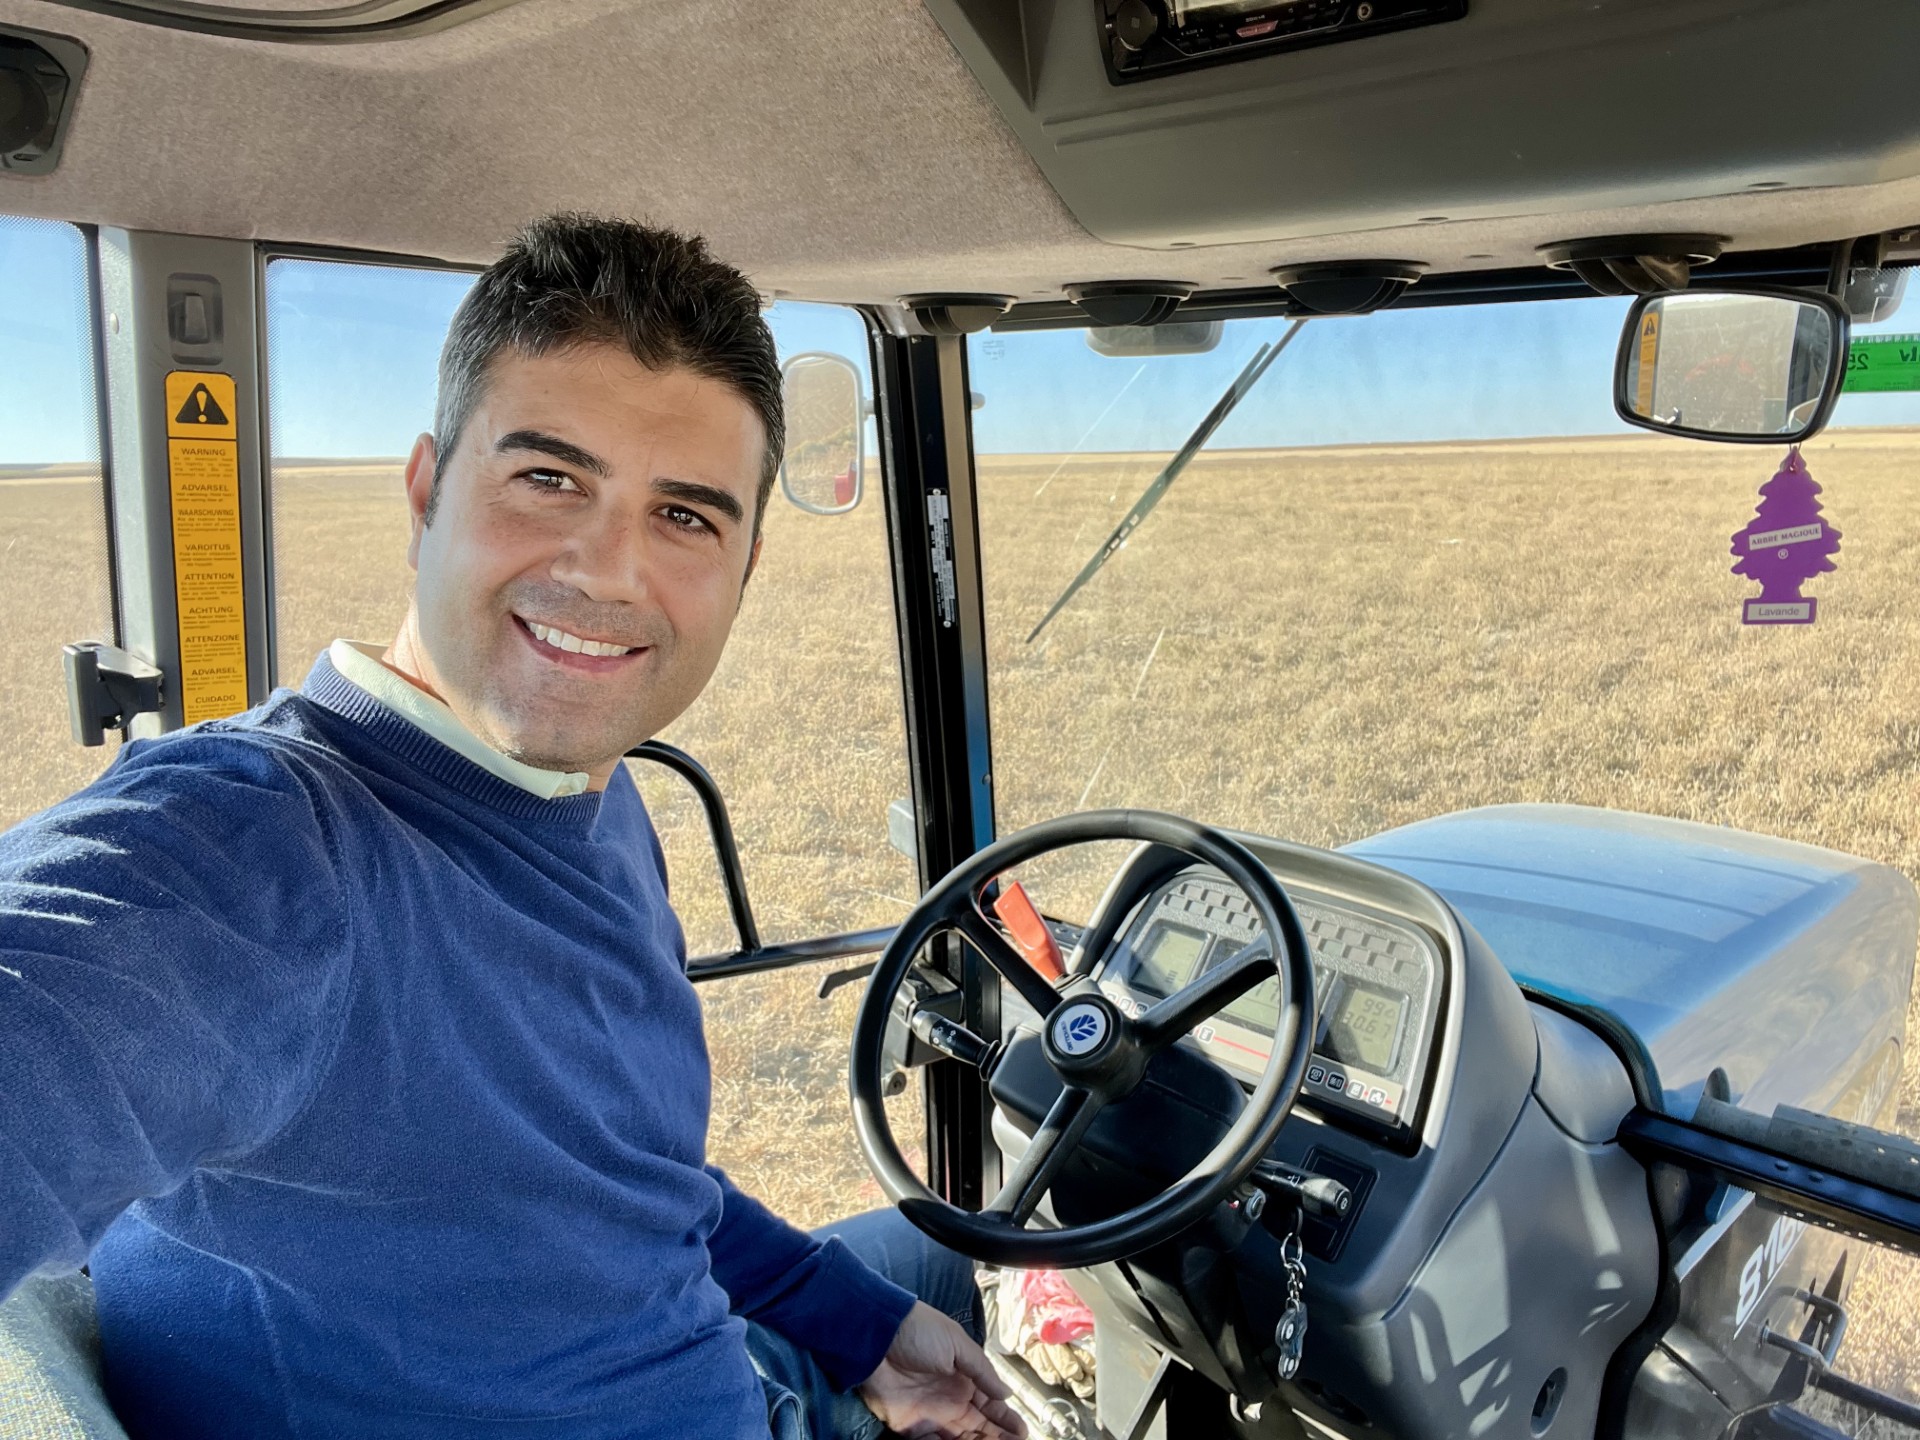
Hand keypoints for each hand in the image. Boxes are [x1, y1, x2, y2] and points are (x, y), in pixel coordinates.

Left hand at [857, 1301, 1027, 1439]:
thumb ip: (982, 1371)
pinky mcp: (910, 1428)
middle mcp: (951, 1401)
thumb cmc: (919, 1332)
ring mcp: (931, 1416)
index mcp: (964, 1380)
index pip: (991, 1406)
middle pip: (979, 1428)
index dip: (1006, 1420)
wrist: (877, 1336)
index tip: (1023, 1433)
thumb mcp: (957, 1344)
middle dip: (997, 1438)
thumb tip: (1007, 1393)